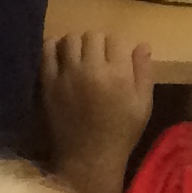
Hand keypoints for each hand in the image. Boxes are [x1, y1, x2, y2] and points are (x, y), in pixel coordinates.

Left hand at [42, 31, 154, 163]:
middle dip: (98, 43)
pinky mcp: (48, 82)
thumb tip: (142, 45)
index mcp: (118, 74)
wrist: (88, 157)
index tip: (117, 58)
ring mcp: (67, 74)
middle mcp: (91, 69)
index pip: (116, 39)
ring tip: (80, 56)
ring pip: (70, 39)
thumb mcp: (143, 104)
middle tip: (99, 58)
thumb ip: (144, 72)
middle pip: (93, 35)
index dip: (118, 46)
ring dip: (77, 43)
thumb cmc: (121, 132)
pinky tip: (62, 55)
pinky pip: (47, 51)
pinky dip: (54, 47)